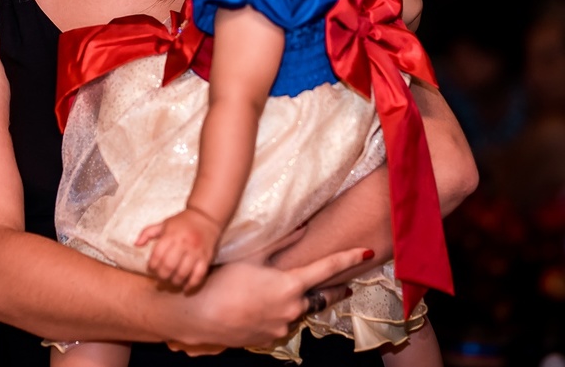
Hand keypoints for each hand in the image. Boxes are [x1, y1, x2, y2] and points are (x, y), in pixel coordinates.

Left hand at [136, 208, 221, 290]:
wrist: (206, 216)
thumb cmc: (182, 222)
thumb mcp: (163, 224)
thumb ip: (147, 233)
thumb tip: (135, 244)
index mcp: (171, 235)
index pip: (157, 255)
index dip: (152, 266)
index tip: (151, 269)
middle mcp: (183, 243)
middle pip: (169, 266)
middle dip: (162, 275)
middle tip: (160, 278)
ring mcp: (196, 252)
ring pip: (183, 273)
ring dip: (175, 281)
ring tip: (171, 281)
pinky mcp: (206, 258)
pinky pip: (199, 275)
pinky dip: (192, 284)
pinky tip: (185, 288)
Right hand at [164, 241, 373, 351]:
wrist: (200, 316)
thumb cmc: (222, 280)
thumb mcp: (251, 255)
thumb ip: (281, 242)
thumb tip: (302, 226)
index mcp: (290, 285)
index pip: (327, 269)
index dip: (347, 258)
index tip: (364, 251)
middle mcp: (291, 309)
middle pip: (320, 297)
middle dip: (334, 291)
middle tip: (347, 285)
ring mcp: (280, 327)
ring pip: (299, 312)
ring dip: (299, 302)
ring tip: (287, 293)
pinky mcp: (268, 339)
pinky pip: (282, 323)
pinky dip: (280, 313)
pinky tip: (264, 306)